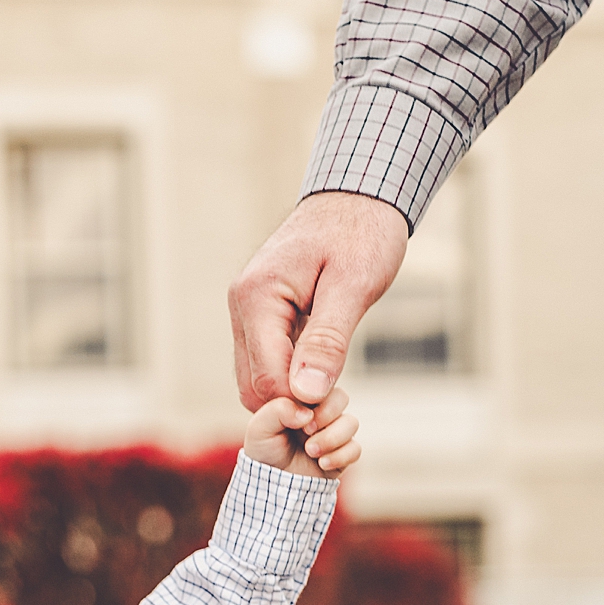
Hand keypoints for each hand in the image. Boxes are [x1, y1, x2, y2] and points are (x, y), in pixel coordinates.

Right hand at [228, 191, 407, 410]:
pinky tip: (322, 370)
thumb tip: (306, 394)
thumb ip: (327, 341)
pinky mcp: (260, 313)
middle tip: (334, 406)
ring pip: (256, 376)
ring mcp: (247, 310)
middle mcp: (241, 306)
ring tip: (331, 389)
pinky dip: (290, 375)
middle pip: (252, 385)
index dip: (298, 404)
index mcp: (257, 298)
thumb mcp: (354, 286)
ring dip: (289, 392)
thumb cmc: (362, 232)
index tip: (335, 410)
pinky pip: (267, 359)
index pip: (266, 378)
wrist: (358, 194)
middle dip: (289, 405)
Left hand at [244, 388, 359, 479]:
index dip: (314, 398)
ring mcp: (333, 433)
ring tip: (310, 450)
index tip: (299, 418)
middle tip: (306, 432)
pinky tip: (322, 464)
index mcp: (302, 401)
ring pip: (351, 423)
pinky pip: (355, 448)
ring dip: (332, 438)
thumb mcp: (259, 429)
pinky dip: (340, 456)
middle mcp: (321, 413)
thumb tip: (307, 413)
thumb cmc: (264, 452)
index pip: (319, 384)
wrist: (272, 485)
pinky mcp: (342, 454)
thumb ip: (277, 411)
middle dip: (326, 415)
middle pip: (341, 398)